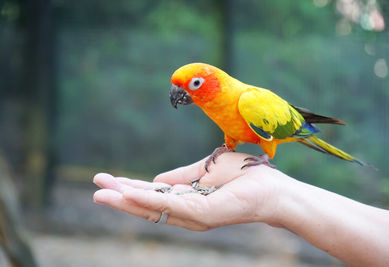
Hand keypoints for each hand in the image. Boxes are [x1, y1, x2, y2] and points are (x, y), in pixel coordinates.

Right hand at [93, 152, 288, 230]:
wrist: (271, 187)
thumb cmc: (242, 176)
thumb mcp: (204, 170)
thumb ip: (180, 176)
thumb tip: (156, 178)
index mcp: (186, 199)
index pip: (152, 195)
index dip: (129, 188)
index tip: (107, 179)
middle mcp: (186, 211)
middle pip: (147, 205)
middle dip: (120, 196)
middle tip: (96, 187)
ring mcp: (194, 215)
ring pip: (154, 209)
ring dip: (126, 200)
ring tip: (102, 193)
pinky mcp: (204, 215)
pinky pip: (172, 206)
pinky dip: (149, 201)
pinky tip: (129, 194)